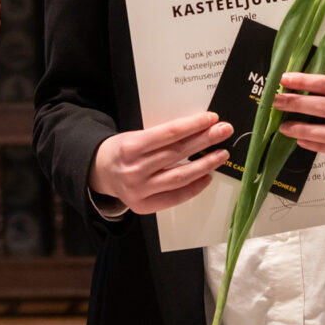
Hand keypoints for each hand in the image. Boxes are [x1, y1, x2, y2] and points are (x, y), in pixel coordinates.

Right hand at [89, 111, 232, 214]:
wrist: (100, 172)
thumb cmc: (123, 150)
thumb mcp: (136, 135)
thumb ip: (163, 136)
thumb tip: (199, 129)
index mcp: (130, 146)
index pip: (169, 134)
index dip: (192, 125)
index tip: (211, 118)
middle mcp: (134, 170)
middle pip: (177, 154)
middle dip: (205, 140)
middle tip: (224, 131)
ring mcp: (139, 190)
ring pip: (180, 177)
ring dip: (205, 164)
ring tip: (221, 154)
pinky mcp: (143, 206)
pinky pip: (175, 197)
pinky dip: (194, 187)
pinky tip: (207, 176)